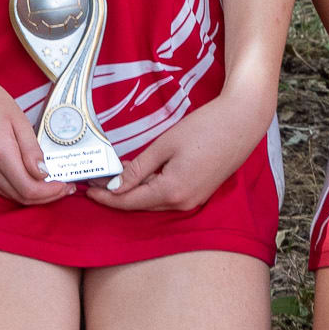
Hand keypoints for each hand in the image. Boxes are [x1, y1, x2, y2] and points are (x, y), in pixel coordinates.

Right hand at [0, 66, 64, 207]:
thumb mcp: (19, 120)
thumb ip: (32, 150)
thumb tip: (45, 174)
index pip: (29, 189)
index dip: (50, 192)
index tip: (65, 185)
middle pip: (21, 197)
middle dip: (45, 196)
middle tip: (62, 187)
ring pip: (10, 196)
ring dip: (31, 194)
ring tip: (49, 183)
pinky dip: (15, 188)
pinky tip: (26, 177)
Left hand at [88, 90, 263, 212]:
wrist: (242, 123)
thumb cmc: (204, 128)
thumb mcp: (165, 145)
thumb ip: (139, 169)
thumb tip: (116, 187)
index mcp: (172, 192)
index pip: (130, 202)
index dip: (106, 198)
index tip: (86, 190)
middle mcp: (182, 203)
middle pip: (140, 205)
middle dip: (116, 196)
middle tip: (94, 183)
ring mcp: (193, 200)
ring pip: (153, 202)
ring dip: (133, 193)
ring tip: (111, 179)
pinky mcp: (199, 193)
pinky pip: (167, 196)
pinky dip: (150, 189)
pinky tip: (138, 177)